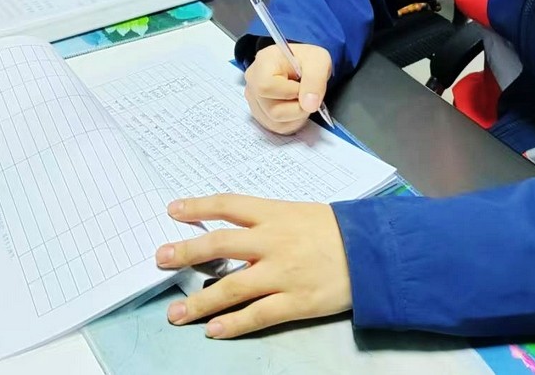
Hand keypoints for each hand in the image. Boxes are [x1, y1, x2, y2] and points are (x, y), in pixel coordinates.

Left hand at [156, 194, 351, 337]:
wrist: (374, 252)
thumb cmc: (337, 230)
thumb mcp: (300, 213)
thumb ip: (268, 221)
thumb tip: (234, 232)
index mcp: (275, 213)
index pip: (228, 205)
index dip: (198, 207)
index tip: (173, 210)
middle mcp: (273, 241)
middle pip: (220, 244)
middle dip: (186, 252)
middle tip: (160, 259)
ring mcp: (282, 273)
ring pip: (232, 287)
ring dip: (200, 301)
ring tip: (177, 313)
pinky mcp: (295, 301)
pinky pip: (258, 314)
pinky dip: (233, 324)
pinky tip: (213, 330)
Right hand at [244, 43, 331, 135]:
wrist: (303, 65)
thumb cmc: (307, 60)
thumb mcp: (319, 61)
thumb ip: (315, 80)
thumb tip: (309, 105)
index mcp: (264, 61)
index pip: (266, 87)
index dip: (290, 93)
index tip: (303, 88)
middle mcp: (252, 80)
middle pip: (272, 109)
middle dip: (297, 108)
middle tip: (308, 97)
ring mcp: (253, 98)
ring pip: (274, 122)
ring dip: (296, 117)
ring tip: (302, 101)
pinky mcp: (258, 111)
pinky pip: (275, 127)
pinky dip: (291, 123)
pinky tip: (296, 108)